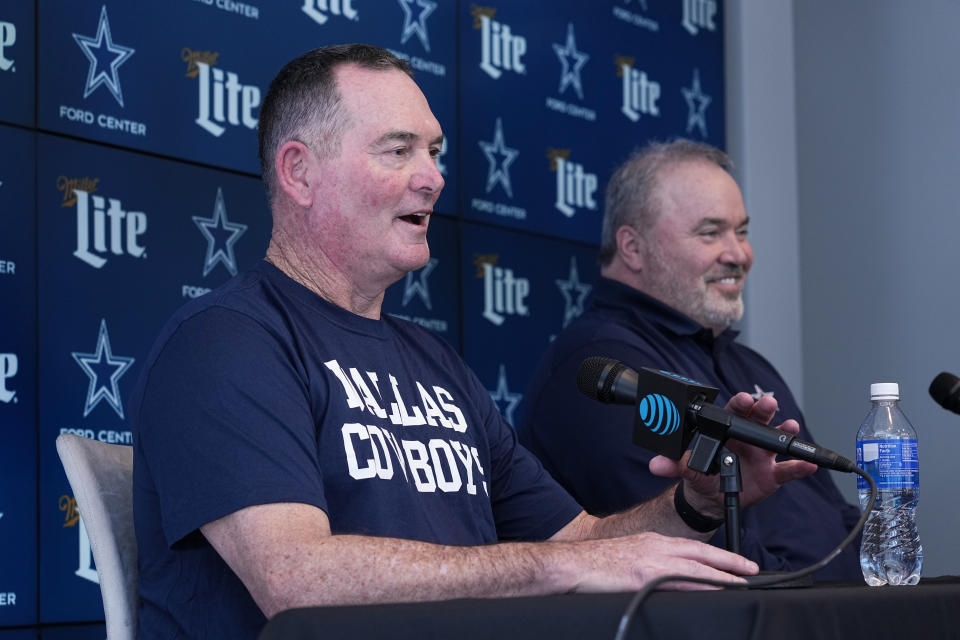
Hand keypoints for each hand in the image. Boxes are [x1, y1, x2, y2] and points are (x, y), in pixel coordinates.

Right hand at [559, 531, 757, 591]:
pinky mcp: (645, 576)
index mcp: (650, 543)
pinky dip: (703, 584)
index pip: (690, 547)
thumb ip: (648, 567)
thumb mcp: (626, 559)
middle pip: (701, 552)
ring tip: (743, 582)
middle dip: (729, 560)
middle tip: (752, 569)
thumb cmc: (592, 565)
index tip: (733, 562)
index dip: (715, 555)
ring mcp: (651, 561)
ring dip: (723, 574)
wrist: (570, 565)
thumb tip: (665, 582)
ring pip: (696, 565)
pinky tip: (716, 590)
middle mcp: (654, 547)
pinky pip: (681, 580)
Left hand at [648, 393, 816, 517]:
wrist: (712, 498)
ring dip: (785, 432)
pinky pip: (788, 469)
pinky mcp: (772, 475)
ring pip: (776, 441)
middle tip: (769, 403)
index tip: (743, 398)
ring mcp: (762, 456)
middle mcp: (747, 440)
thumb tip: (656, 464)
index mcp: (726, 433)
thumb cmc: (702, 476)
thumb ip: (674, 466)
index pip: (733, 414)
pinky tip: (809, 464)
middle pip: (758, 421)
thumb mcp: (687, 471)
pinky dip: (799, 467)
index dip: (739, 405)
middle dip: (764, 411)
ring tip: (791, 426)